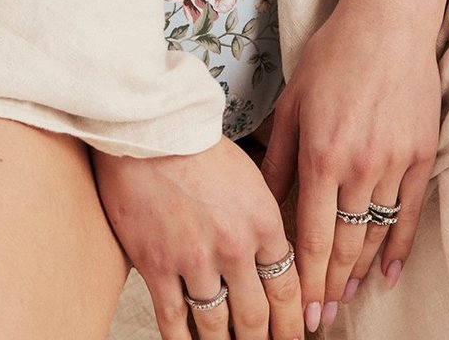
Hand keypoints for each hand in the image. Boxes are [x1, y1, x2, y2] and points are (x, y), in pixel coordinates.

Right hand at [92, 133, 304, 339]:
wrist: (151, 128)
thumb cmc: (198, 144)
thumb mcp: (248, 177)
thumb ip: (262, 221)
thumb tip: (274, 259)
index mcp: (262, 221)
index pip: (287, 287)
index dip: (294, 322)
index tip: (297, 336)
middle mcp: (233, 247)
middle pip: (255, 316)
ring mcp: (193, 260)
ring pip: (216, 326)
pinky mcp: (156, 265)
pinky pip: (173, 320)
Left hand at [258, 0, 448, 329]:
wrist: (389, 18)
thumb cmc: (333, 54)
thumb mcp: (292, 101)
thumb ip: (278, 158)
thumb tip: (261, 205)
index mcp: (320, 152)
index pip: (312, 236)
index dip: (306, 279)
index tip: (301, 311)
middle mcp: (358, 164)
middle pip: (345, 245)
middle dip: (331, 287)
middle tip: (321, 317)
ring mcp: (393, 161)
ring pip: (375, 234)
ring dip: (360, 273)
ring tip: (347, 298)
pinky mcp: (421, 154)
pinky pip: (409, 214)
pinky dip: (398, 248)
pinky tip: (386, 274)